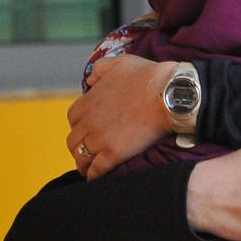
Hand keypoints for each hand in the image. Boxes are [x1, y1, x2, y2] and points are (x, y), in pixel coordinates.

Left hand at [67, 55, 177, 178]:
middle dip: (78, 146)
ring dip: (83, 163)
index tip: (87, 128)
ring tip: (89, 169)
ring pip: (81, 157)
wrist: (167, 95)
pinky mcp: (113, 153)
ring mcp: (100, 139)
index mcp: (89, 101)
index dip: (79, 124)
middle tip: (87, 150)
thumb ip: (100, 69)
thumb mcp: (120, 62)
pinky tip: (96, 178)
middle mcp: (90, 121)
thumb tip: (91, 80)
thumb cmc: (148, 77)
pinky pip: (96, 170)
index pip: (72, 117)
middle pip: (73, 140)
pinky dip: (93, 175)